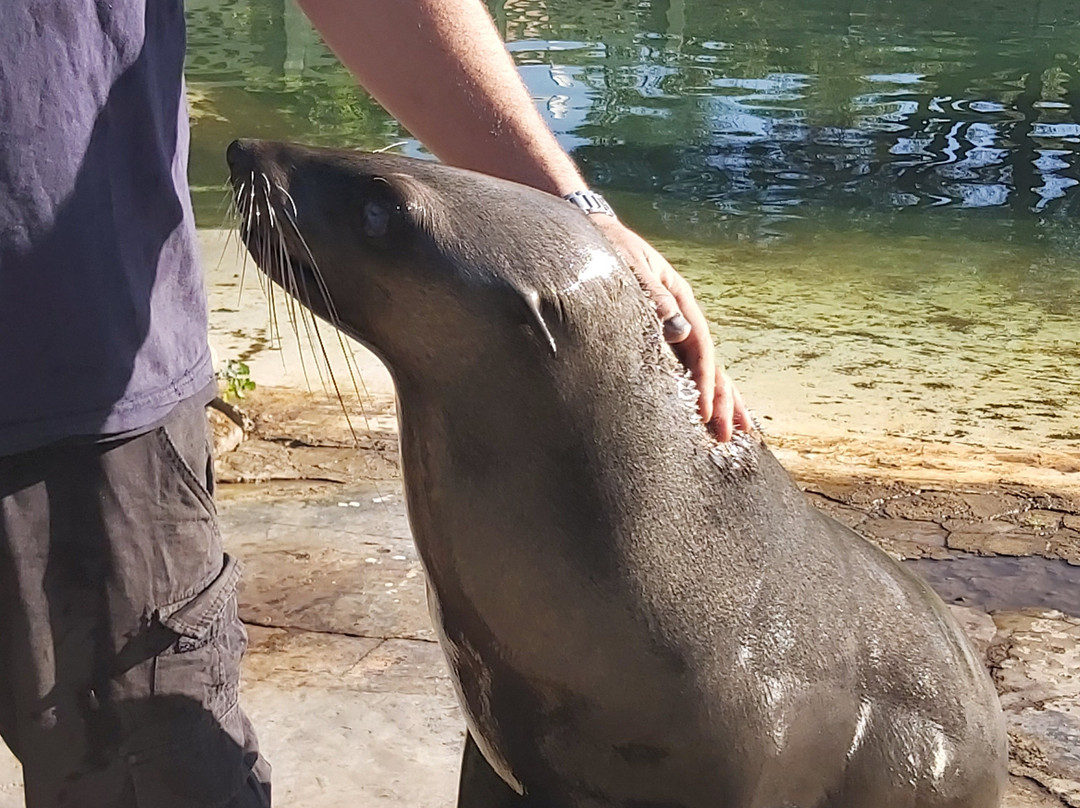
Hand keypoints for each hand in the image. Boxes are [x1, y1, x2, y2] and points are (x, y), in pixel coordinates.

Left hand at [590, 217, 751, 441]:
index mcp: (679, 299)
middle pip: (709, 364)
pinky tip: (705, 413)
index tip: (703, 412)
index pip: (699, 347)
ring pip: (704, 370)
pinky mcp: (659, 337)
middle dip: (720, 402)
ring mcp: (674, 327)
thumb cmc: (607, 249)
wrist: (592, 234)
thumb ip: (651, 296)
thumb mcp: (628, 266)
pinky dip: (699, 392)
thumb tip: (677, 331)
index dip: (704, 381)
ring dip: (719, 403)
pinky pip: (685, 368)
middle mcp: (682, 316)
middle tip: (727, 437)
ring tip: (732, 436)